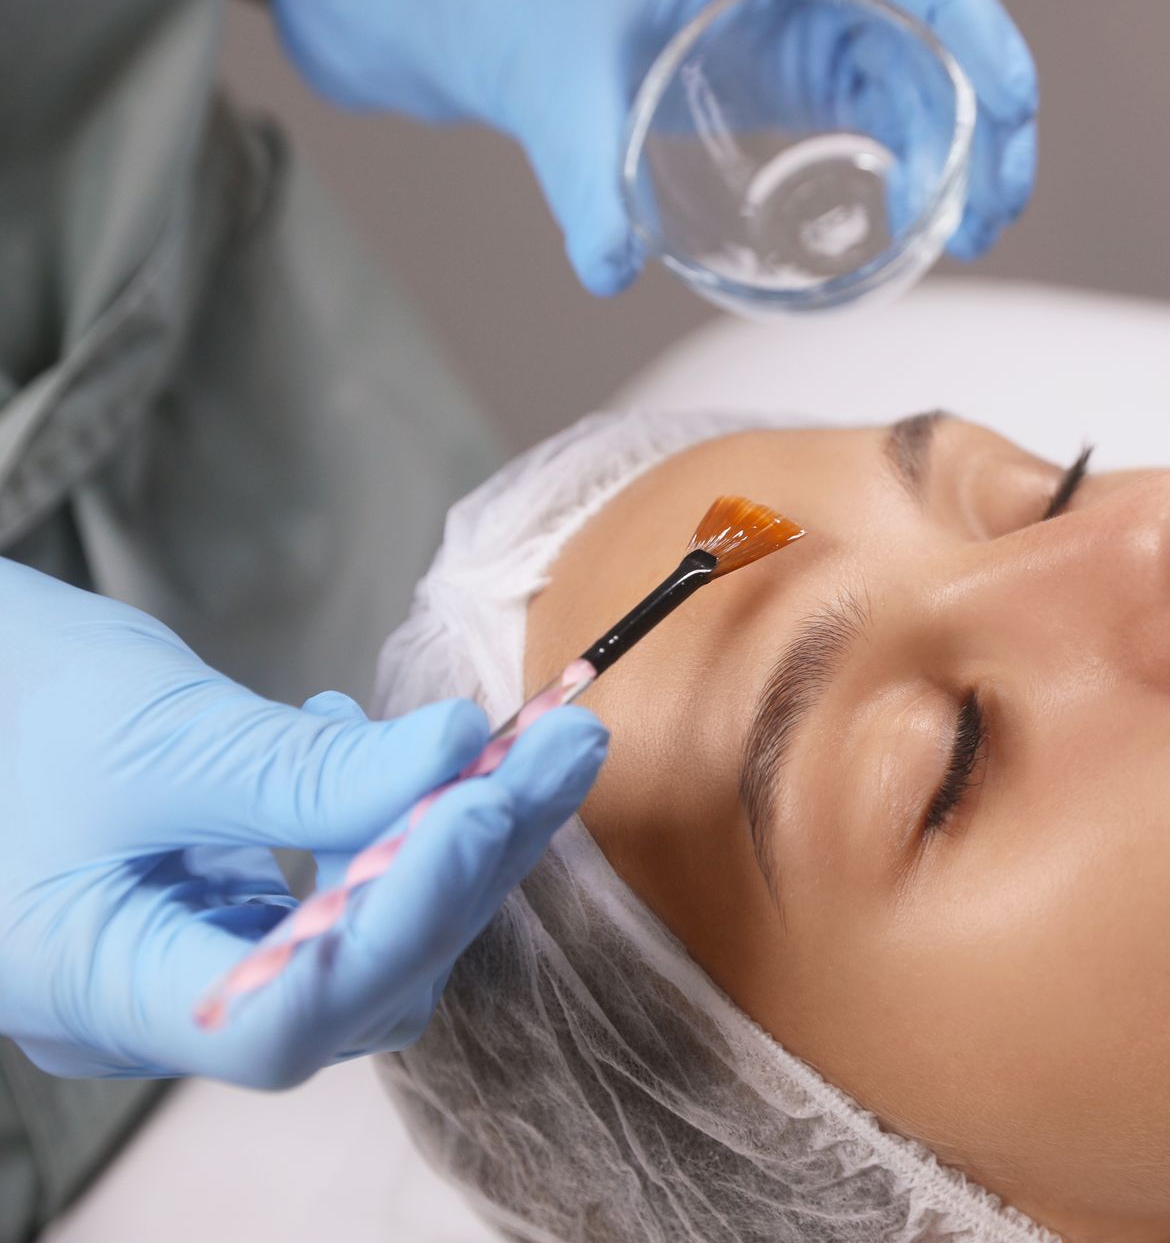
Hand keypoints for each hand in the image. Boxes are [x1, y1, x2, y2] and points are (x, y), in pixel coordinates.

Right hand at [0, 562, 606, 1088]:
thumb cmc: (9, 701)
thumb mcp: (158, 732)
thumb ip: (307, 772)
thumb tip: (462, 756)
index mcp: (95, 989)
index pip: (287, 1019)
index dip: (403, 923)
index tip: (483, 803)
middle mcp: (146, 1008)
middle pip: (354, 980)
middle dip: (470, 860)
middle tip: (564, 745)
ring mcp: (182, 966)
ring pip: (362, 942)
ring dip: (450, 840)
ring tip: (511, 741)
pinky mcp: (212, 917)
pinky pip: (332, 904)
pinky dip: (384, 829)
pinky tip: (385, 747)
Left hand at [262, 0, 1038, 294]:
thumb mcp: (556, 72)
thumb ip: (585, 169)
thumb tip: (609, 262)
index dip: (977, 30)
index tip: (1012, 104)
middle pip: (932, 24)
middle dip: (982, 114)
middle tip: (993, 209)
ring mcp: (794, 8)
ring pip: (912, 68)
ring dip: (951, 146)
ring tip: (963, 230)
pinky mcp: (780, 56)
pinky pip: (869, 99)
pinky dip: (903, 155)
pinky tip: (911, 216)